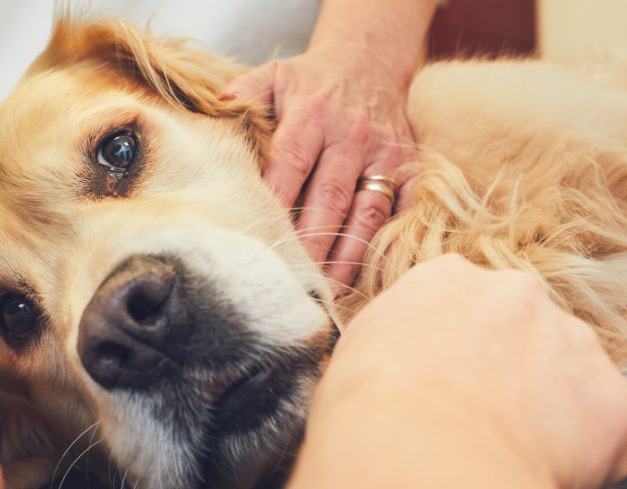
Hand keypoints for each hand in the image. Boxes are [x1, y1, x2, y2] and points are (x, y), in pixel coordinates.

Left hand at [222, 45, 418, 289]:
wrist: (370, 60)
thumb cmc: (311, 80)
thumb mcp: (274, 75)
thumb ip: (243, 96)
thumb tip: (214, 115)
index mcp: (313, 114)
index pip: (290, 164)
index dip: (275, 203)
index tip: (258, 239)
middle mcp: (352, 135)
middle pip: (329, 197)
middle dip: (311, 243)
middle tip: (290, 280)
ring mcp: (386, 154)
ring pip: (368, 212)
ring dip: (347, 254)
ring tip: (326, 290)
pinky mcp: (411, 168)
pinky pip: (405, 211)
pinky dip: (390, 243)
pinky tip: (370, 274)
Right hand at [317, 255, 626, 488]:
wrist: (420, 459)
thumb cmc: (371, 415)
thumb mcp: (356, 353)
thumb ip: (393, 338)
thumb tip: (398, 360)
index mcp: (448, 279)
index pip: (466, 308)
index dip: (460, 352)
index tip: (452, 385)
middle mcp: (517, 294)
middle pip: (526, 333)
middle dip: (513, 374)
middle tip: (485, 425)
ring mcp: (572, 341)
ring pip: (570, 378)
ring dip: (550, 411)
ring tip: (511, 457)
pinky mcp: (610, 399)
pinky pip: (602, 429)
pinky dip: (583, 455)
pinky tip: (540, 474)